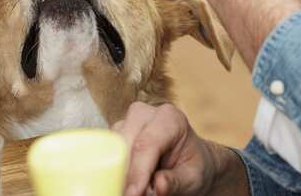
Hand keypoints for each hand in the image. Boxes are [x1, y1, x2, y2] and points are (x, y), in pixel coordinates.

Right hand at [113, 102, 249, 195]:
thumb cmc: (193, 167)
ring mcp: (127, 122)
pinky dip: (114, 171)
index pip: (147, 144)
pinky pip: (106, 153)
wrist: (190, 161)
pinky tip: (127, 184)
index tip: (134, 195)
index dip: (138, 171)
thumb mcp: (193, 178)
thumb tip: (158, 186)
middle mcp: (145, 114)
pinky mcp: (115, 134)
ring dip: (120, 173)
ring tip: (137, 190)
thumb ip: (176, 182)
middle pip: (125, 145)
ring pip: (112, 148)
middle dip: (127, 174)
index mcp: (170, 118)